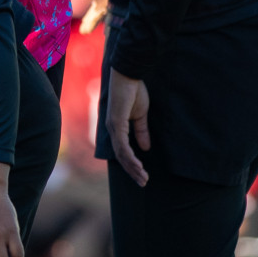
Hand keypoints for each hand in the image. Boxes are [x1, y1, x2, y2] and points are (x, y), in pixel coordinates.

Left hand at [106, 68, 149, 187]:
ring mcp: (113, 126)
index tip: (141, 175)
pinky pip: (122, 145)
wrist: (129, 74)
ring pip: (121, 154)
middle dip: (132, 171)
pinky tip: (138, 165)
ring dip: (132, 168)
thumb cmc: (134, 91)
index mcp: (116, 127)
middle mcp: (112, 129)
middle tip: (143, 183)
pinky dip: (130, 156)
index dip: (131, 164)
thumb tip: (145, 148)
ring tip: (143, 178)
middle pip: (121, 157)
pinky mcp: (116, 122)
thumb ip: (141, 131)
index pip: (122, 151)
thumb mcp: (140, 114)